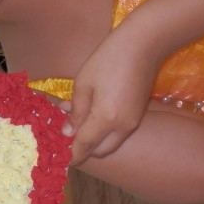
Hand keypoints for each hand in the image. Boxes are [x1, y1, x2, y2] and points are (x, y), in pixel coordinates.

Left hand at [62, 28, 161, 165]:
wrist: (144, 45)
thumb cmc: (108, 59)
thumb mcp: (83, 83)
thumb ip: (76, 111)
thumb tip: (68, 132)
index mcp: (106, 119)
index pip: (84, 146)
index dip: (71, 155)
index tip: (59, 158)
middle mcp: (123, 127)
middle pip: (100, 150)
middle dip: (83, 149)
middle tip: (66, 136)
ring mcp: (134, 122)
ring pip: (111, 142)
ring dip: (94, 139)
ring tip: (76, 119)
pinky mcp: (139, 114)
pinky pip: (119, 132)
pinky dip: (105, 130)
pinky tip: (92, 112)